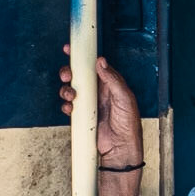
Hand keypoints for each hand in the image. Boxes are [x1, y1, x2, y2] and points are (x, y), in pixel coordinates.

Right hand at [59, 49, 143, 195]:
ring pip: (71, 90)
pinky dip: (66, 105)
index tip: (70, 48)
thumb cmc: (128, 123)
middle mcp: (99, 91)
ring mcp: (89, 103)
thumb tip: (101, 62)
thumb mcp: (124, 98)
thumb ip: (112, 80)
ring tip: (71, 95)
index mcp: (110, 84)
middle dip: (69, 73)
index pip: (94, 66)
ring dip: (66, 90)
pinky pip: (69, 106)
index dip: (82, 57)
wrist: (120, 147)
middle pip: (78, 76)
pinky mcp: (82, 115)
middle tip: (67, 75)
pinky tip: (71, 109)